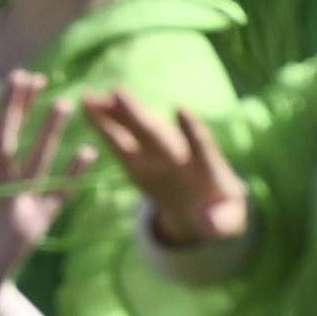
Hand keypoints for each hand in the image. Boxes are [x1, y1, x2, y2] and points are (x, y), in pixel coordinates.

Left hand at [0, 73, 95, 315]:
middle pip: (16, 137)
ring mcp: (20, 201)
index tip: (14, 80)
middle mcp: (1, 183)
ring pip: (39, 159)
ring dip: (50, 133)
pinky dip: (72, 176)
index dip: (2, 109)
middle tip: (35, 77)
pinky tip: (87, 154)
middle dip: (23, 108)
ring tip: (64, 104)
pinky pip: (57, 195)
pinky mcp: (35, 222)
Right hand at [85, 90, 253, 252]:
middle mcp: (180, 152)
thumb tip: (208, 223)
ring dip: (114, 114)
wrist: (203, 204)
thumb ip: (221, 221)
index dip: (192, 130)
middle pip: (158, 133)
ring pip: (135, 131)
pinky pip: (119, 142)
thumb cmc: (221, 211)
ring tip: (90, 98)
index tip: (181, 110)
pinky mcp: (138, 160)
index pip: (201, 146)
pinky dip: (104, 125)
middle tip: (118, 93)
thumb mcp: (228, 220)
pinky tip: (88, 109)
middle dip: (138, 114)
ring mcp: (157, 154)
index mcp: (206, 167)